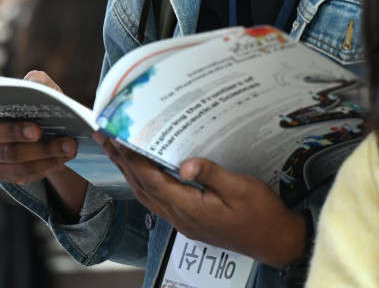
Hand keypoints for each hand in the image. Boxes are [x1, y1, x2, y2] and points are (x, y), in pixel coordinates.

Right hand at [0, 71, 77, 184]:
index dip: (13, 129)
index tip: (37, 129)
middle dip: (33, 147)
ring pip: (19, 164)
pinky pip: (26, 174)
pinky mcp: (5, 173)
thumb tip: (35, 83)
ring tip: (71, 146)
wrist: (38, 125)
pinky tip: (66, 156)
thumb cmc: (33, 103)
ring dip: (47, 156)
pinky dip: (49, 165)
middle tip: (58, 143)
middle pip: (5, 149)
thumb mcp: (37, 88)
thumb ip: (36, 81)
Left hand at [98, 135, 304, 267]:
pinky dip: (144, 183)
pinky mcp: (190, 222)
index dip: (132, 158)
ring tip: (116, 151)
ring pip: (147, 195)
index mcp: (190, 208)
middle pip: (142, 187)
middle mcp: (181, 217)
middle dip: (121, 162)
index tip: (117, 137)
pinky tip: (144, 172)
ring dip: (129, 173)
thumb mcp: (240, 188)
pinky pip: (158, 201)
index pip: (152, 180)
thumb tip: (185, 163)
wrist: (274, 241)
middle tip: (104, 138)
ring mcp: (184, 222)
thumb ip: (211, 174)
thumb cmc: (261, 214)